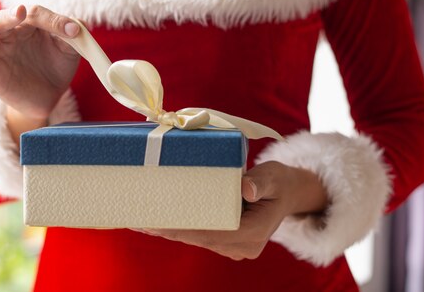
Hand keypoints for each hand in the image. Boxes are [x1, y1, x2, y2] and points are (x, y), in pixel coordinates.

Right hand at [0, 5, 80, 120]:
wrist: (50, 96)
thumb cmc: (57, 65)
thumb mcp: (69, 49)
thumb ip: (72, 35)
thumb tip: (76, 26)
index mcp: (28, 24)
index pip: (34, 14)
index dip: (53, 20)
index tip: (72, 30)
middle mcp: (9, 35)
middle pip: (1, 19)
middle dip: (10, 15)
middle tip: (21, 12)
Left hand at [136, 161, 327, 260]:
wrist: (288, 193)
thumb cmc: (279, 181)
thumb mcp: (274, 175)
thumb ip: (261, 182)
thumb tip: (246, 187)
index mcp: (254, 233)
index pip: (212, 232)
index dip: (182, 227)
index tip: (157, 221)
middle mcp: (243, 246)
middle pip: (198, 237)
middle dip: (167, 229)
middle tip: (136, 218)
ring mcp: (234, 247)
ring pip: (194, 238)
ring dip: (168, 229)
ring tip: (137, 219)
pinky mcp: (226, 242)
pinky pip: (198, 236)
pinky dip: (177, 228)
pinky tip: (154, 221)